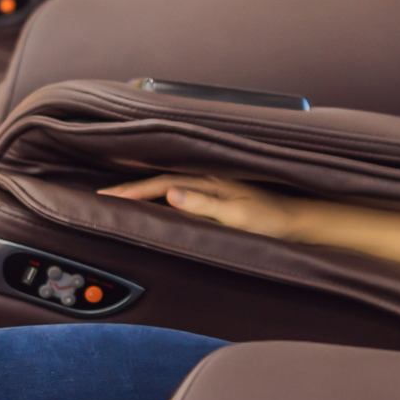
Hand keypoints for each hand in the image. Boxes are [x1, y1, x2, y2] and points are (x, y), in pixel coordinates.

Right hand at [99, 174, 304, 240]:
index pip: (162, 183)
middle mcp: (209, 178)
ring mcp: (213, 185)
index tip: (107, 196)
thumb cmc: (273, 221)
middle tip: (101, 195)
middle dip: (130, 186)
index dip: (133, 190)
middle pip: (160, 179)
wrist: (298, 222)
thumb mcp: (238, 215)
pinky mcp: (218, 195)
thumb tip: (170, 194)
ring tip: (118, 195)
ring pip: (169, 183)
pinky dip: (161, 194)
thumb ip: (205, 204)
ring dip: (143, 188)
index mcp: (210, 179)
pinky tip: (153, 200)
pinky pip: (181, 190)